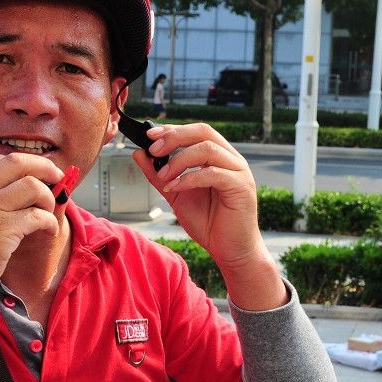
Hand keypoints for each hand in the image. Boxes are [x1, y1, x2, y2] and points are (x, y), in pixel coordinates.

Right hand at [0, 153, 61, 319]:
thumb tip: (6, 192)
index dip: (20, 162)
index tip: (35, 172)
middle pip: (17, 163)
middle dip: (44, 167)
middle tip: (58, 176)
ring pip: (33, 187)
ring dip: (48, 197)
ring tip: (48, 212)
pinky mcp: (3, 232)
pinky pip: (38, 216)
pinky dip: (50, 222)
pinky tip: (49, 231)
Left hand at [132, 124, 281, 309]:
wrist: (230, 251)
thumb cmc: (209, 223)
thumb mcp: (175, 195)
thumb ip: (158, 174)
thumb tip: (139, 153)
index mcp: (219, 157)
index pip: (196, 131)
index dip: (172, 129)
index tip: (149, 135)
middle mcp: (231, 159)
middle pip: (203, 132)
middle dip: (175, 137)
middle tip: (153, 149)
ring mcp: (239, 172)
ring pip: (208, 149)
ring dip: (179, 160)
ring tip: (162, 177)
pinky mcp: (241, 187)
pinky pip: (213, 173)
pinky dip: (189, 178)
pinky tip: (174, 187)